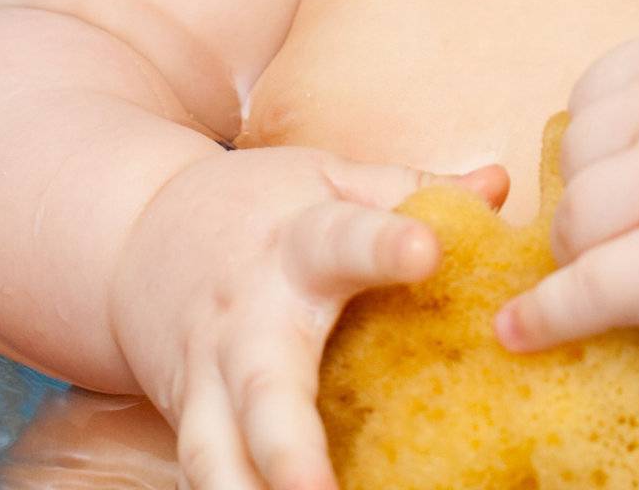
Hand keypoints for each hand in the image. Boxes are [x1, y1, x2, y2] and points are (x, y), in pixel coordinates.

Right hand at [109, 143, 507, 489]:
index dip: (383, 244)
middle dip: (290, 444)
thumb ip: (412, 190)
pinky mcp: (187, 421)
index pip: (344, 240)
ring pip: (215, 453)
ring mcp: (209, 379)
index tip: (425, 251)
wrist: (140, 234)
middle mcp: (250, 319)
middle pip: (266, 386)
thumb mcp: (334, 178)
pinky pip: (205, 475)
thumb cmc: (265, 206)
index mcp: (299, 244)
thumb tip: (497, 186)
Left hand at [494, 12, 638, 351]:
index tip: (624, 175)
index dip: (604, 142)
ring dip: (583, 253)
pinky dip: (546, 315)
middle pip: (579, 150)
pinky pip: (587, 287)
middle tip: (636, 229)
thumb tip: (631, 72)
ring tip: (625, 268)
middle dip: (594, 195)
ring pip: (574, 216)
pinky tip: (518, 330)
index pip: (598, 89)